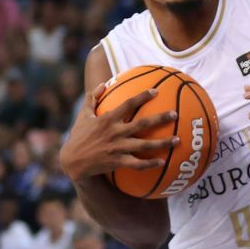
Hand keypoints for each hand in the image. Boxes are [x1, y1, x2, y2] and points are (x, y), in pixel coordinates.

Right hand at [60, 83, 177, 179]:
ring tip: (177, 140)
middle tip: (175, 114)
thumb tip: (103, 83)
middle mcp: (115, 132)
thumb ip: (93, 98)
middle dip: (160, 118)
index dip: (143, 96)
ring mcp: (117, 148)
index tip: (156, 91)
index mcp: (108, 119)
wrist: (72, 161)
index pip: (128, 104)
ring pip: (144, 145)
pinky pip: (137, 164)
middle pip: (142, 123)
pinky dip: (150, 164)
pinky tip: (163, 162)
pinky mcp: (118, 162)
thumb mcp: (83, 114)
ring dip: (162, 143)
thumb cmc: (79, 136)